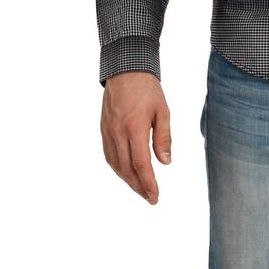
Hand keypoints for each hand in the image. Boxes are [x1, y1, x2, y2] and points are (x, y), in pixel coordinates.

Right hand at [101, 71, 171, 203]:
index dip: (148, 183)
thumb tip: (165, 163)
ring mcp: (108, 132)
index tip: (155, 196)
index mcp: (134, 128)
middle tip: (151, 198)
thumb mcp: (163, 112)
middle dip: (139, 187)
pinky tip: (127, 174)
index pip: (141, 164)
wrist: (125, 70)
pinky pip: (109, 155)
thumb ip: (164, 138)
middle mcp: (118, 132)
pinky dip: (118, 168)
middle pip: (127, 169)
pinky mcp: (103, 130)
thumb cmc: (148, 90)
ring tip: (141, 190)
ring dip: (128, 180)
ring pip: (116, 164)